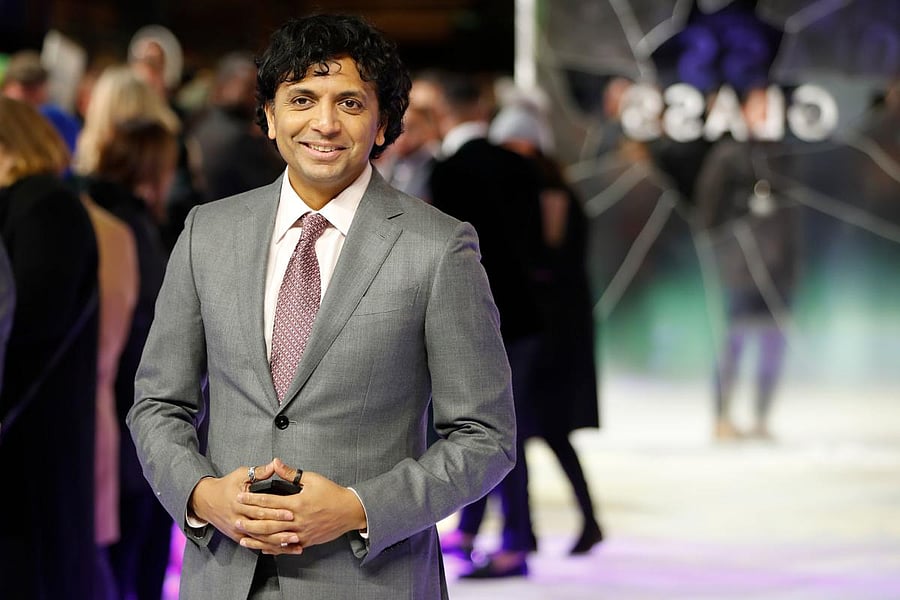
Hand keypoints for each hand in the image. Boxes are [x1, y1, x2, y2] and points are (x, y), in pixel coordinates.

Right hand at [188, 461, 299, 552]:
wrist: (205, 501)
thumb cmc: (226, 486)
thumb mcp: (241, 475)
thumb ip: (259, 472)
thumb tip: (275, 465)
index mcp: (240, 502)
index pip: (261, 509)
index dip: (276, 512)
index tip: (291, 512)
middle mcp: (238, 519)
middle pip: (262, 527)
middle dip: (280, 530)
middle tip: (297, 531)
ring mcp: (238, 530)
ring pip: (260, 539)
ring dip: (277, 542)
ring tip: (293, 542)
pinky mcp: (238, 537)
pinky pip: (255, 545)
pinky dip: (269, 548)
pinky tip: (282, 549)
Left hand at [235, 458, 367, 552]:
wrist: (350, 511)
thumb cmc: (332, 493)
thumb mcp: (312, 479)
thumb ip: (291, 473)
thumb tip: (275, 462)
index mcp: (297, 503)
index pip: (269, 501)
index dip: (253, 499)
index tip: (240, 496)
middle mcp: (297, 520)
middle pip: (268, 522)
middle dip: (250, 521)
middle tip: (236, 519)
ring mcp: (301, 533)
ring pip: (274, 538)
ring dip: (257, 538)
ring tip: (243, 538)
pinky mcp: (306, 541)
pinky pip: (286, 547)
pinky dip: (273, 548)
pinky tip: (262, 548)